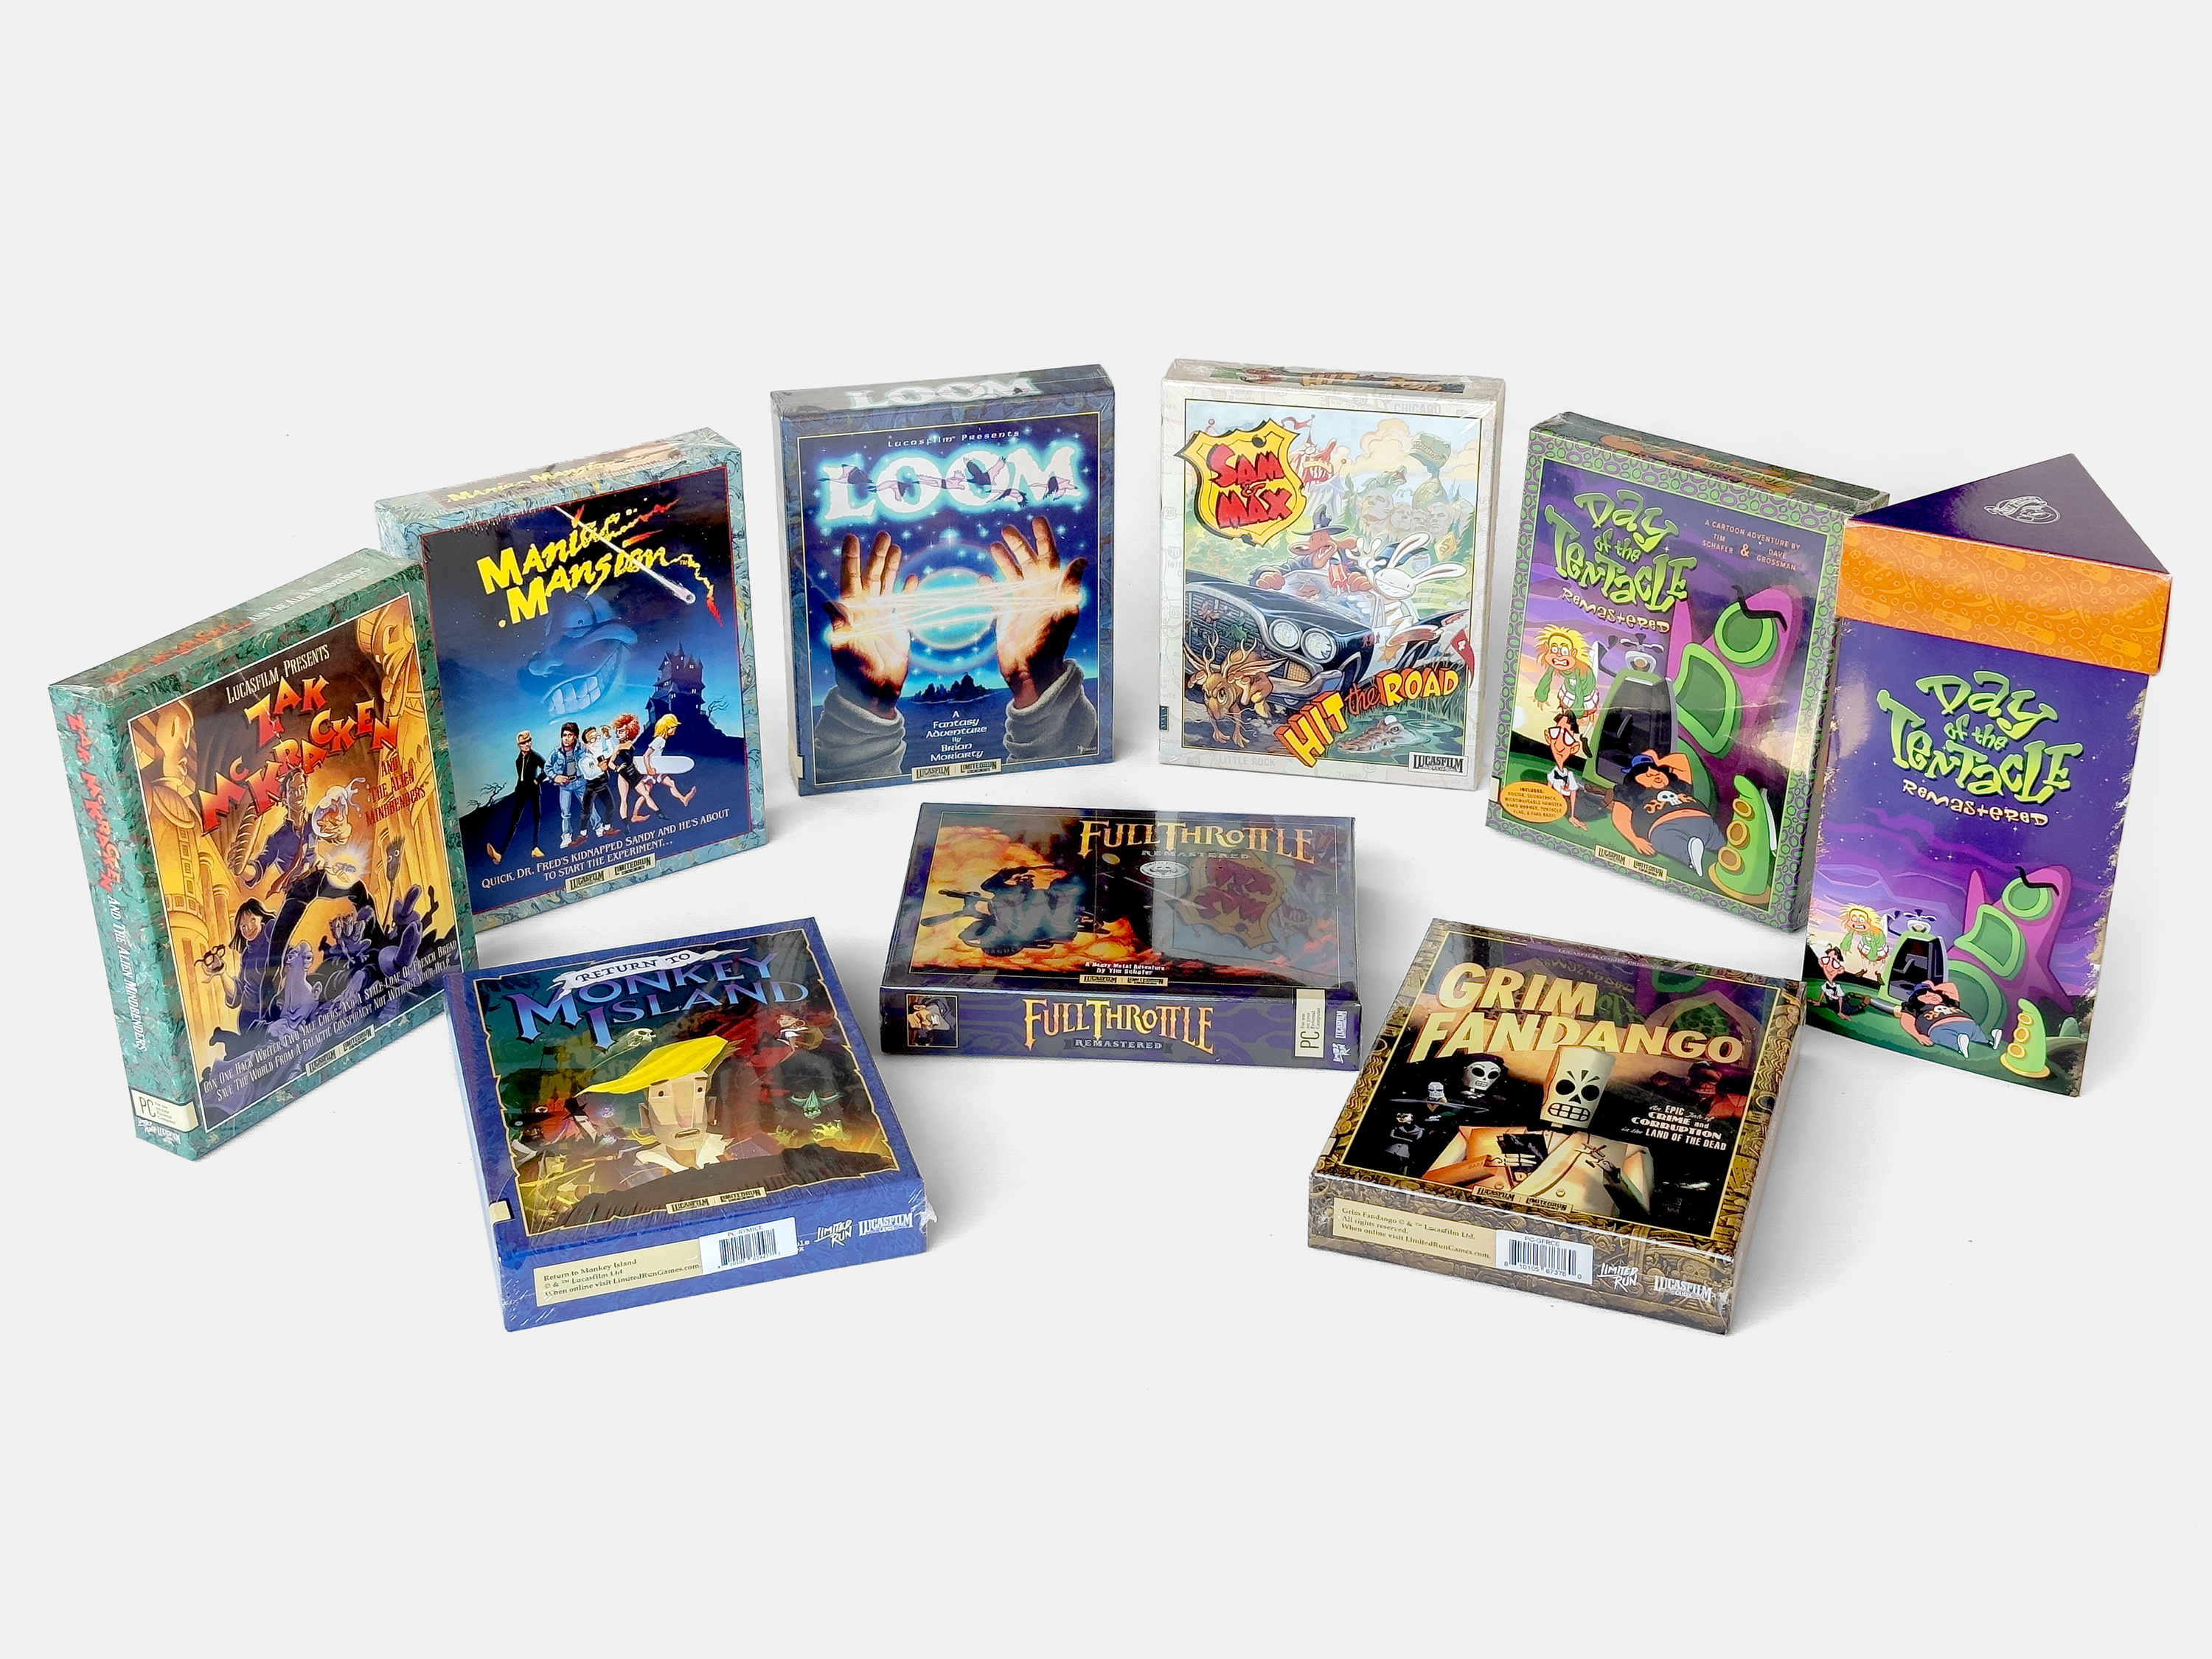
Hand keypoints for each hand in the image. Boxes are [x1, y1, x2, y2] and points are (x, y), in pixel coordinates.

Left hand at [825, 531, 915, 711]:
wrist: (875, 694)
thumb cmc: (855, 674)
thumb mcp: (844, 648)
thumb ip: (840, 625)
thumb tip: (830, 603)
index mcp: (852, 612)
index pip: (850, 579)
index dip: (851, 558)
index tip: (852, 537)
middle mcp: (867, 611)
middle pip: (872, 576)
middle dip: (877, 555)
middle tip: (883, 534)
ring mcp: (883, 618)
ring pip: (887, 585)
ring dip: (891, 566)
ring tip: (896, 547)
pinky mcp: (898, 629)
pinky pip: (904, 605)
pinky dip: (908, 591)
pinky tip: (913, 577)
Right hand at [985, 517, 1086, 708]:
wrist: (1031, 670)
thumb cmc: (1048, 642)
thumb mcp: (1062, 610)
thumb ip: (1069, 584)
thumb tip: (1082, 559)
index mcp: (1051, 588)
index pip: (1049, 556)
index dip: (1044, 538)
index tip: (1037, 519)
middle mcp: (1036, 592)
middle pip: (1027, 561)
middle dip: (1018, 543)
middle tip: (1007, 528)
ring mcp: (1021, 604)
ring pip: (1011, 574)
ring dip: (1003, 559)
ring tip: (993, 545)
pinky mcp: (1006, 616)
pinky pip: (997, 597)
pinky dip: (990, 586)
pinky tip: (983, 576)